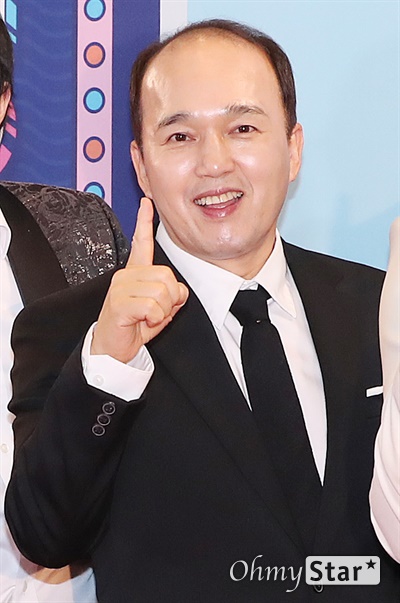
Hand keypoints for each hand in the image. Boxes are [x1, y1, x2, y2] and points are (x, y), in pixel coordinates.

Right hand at [91, 197, 188, 362]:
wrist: (112, 349)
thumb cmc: (134, 327)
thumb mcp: (159, 310)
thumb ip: (172, 296)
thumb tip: (180, 292)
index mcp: (134, 273)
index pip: (141, 243)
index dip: (144, 222)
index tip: (146, 204)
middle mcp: (126, 276)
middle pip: (167, 276)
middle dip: (171, 299)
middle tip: (157, 312)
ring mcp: (121, 288)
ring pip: (162, 292)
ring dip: (162, 311)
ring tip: (148, 318)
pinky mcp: (119, 303)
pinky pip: (153, 307)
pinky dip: (154, 319)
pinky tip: (142, 322)